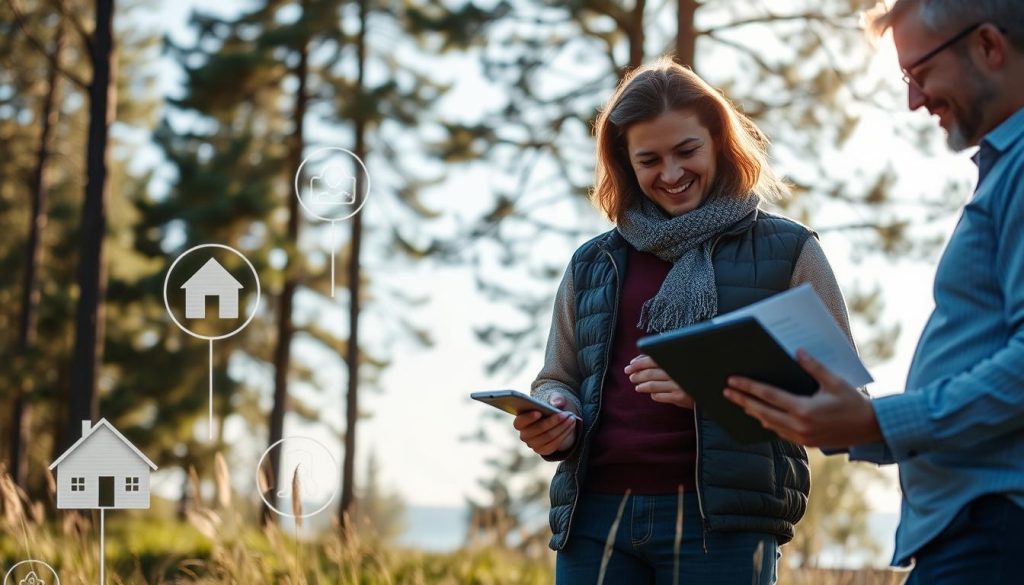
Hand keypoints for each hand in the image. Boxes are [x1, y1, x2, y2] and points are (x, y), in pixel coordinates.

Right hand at [513, 392, 579, 455]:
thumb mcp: (554, 399)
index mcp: (520, 421)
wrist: (557, 421)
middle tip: (567, 414)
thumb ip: (555, 398)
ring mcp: (533, 444)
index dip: (528, 418)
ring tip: (572, 419)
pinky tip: (571, 427)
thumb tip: (557, 403)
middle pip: (537, 430)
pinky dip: (564, 435)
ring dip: (562, 428)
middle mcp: (524, 435)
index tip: (539, 412)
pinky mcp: (543, 450)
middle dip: (553, 421)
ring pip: (548, 437)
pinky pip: (554, 445)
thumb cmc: (551, 408)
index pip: (519, 422)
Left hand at [626, 354, 694, 408]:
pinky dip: (653, 394)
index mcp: (676, 360)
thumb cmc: (691, 374)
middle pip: (650, 373)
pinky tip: (651, 393)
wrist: (709, 388)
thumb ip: (661, 359)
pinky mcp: (679, 398)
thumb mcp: (680, 362)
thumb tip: (637, 360)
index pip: (652, 359)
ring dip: (641, 386)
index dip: (639, 363)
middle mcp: (677, 372)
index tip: (630, 366)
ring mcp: (678, 385)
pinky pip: (659, 396)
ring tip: (637, 386)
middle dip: (637, 375)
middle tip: (631, 376)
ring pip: (652, 385)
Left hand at [723, 349, 882, 447]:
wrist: (871, 428)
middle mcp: (799, 426)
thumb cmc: (854, 402)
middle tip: (725, 392)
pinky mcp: (806, 443)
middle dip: (742, 401)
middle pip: (762, 411)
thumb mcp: (834, 381)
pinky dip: (768, 422)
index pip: (768, 396)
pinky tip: (761, 415)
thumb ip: (814, 367)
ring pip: (769, 424)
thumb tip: (797, 351)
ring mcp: (801, 437)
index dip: (748, 387)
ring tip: (739, 402)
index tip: (732, 381)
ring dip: (753, 412)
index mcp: (804, 409)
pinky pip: (780, 433)